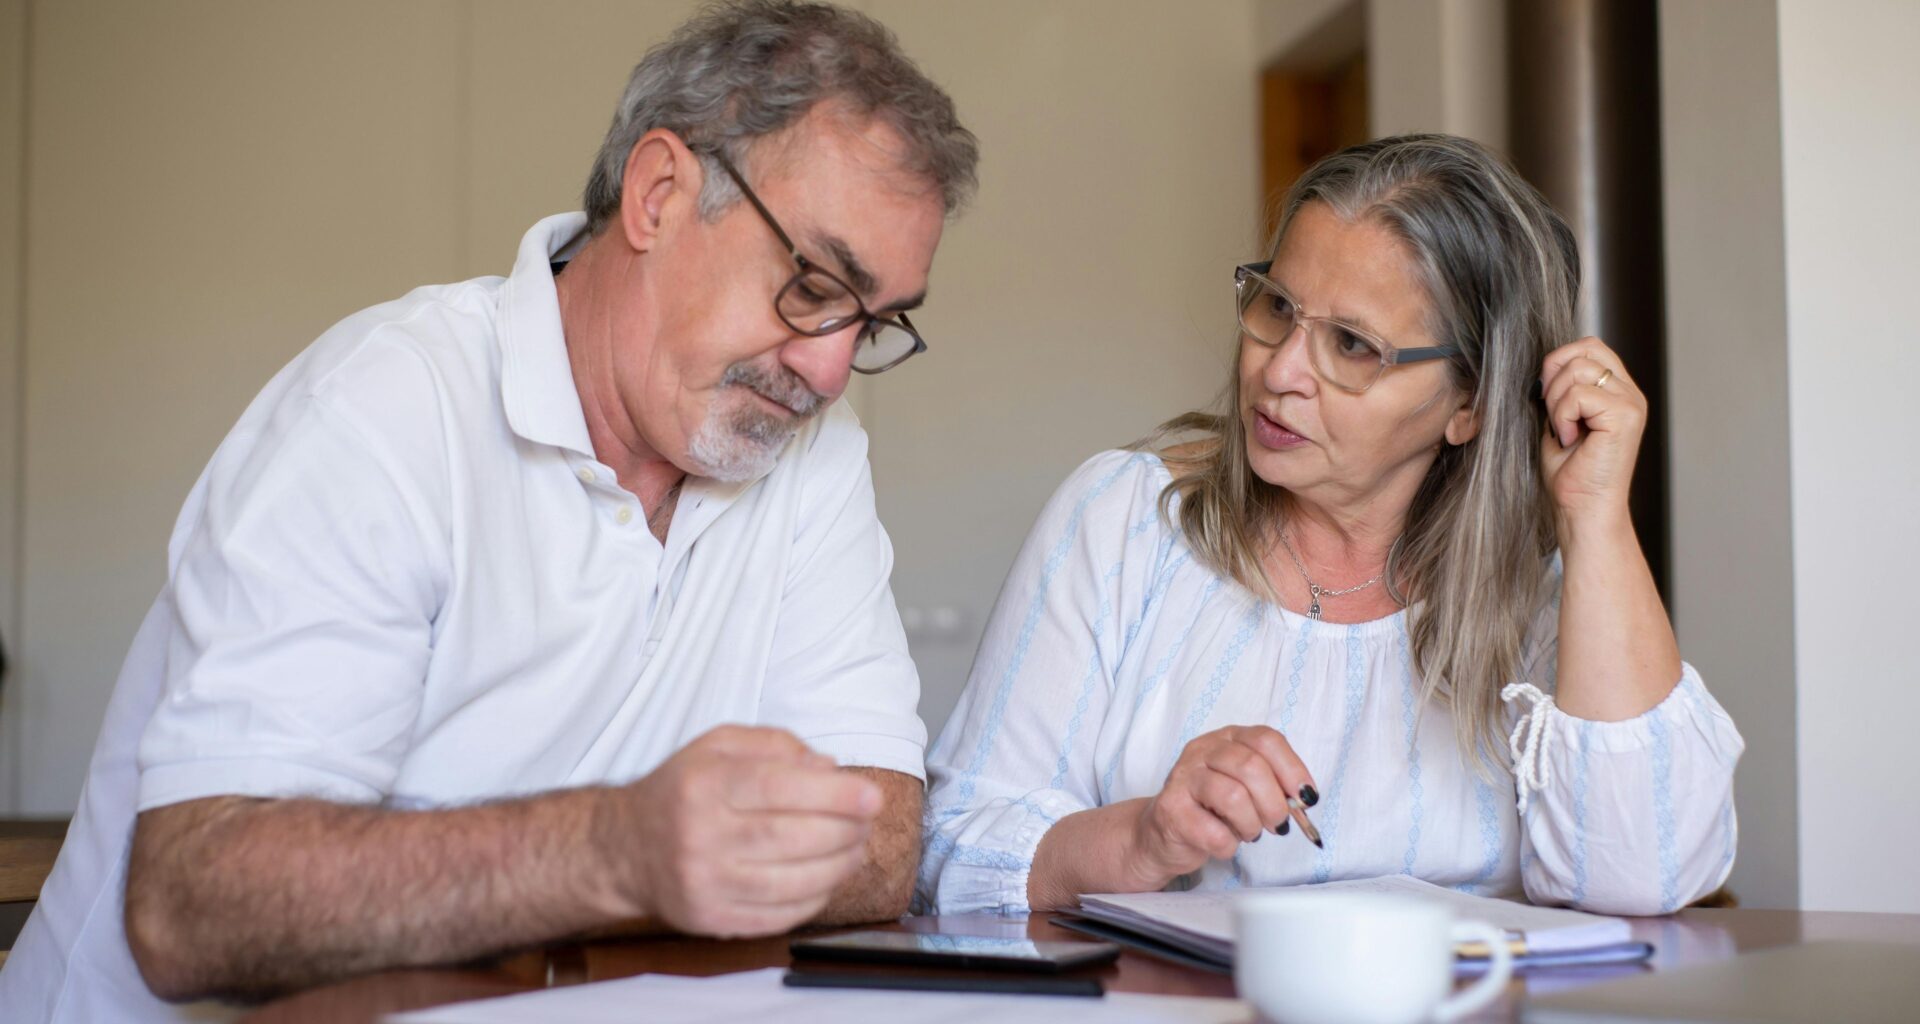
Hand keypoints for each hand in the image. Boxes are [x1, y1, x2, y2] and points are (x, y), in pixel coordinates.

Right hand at [606, 725, 881, 936]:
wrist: (626, 847)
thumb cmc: (684, 789)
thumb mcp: (719, 745)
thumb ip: (777, 745)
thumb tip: (830, 770)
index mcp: (703, 784)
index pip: (777, 787)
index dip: (833, 794)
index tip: (872, 797)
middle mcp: (699, 835)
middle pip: (790, 838)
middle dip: (844, 831)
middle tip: (867, 822)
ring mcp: (703, 882)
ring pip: (789, 882)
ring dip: (838, 867)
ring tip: (856, 848)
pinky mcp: (709, 918)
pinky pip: (777, 915)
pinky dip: (814, 898)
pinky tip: (828, 878)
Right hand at [1127, 726, 1316, 888]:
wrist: (1162, 833)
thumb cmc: (1212, 809)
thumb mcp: (1246, 787)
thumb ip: (1273, 784)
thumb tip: (1302, 800)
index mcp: (1227, 738)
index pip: (1266, 739)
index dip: (1292, 769)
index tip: (1306, 798)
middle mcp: (1202, 750)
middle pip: (1251, 766)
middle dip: (1274, 803)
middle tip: (1277, 825)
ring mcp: (1182, 777)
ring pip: (1233, 796)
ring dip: (1251, 824)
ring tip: (1248, 833)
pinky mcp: (1170, 810)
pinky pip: (1214, 832)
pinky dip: (1228, 846)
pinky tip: (1223, 843)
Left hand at [1539, 337, 1647, 531]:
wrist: (1580, 508)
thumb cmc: (1569, 472)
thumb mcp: (1560, 418)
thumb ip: (1562, 388)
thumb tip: (1546, 365)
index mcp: (1618, 391)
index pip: (1590, 346)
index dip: (1559, 362)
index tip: (1547, 397)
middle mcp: (1631, 393)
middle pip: (1585, 349)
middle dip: (1554, 378)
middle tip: (1554, 415)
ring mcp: (1632, 403)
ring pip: (1578, 370)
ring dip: (1556, 402)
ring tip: (1564, 431)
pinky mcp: (1625, 417)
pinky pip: (1579, 395)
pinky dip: (1562, 417)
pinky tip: (1569, 440)